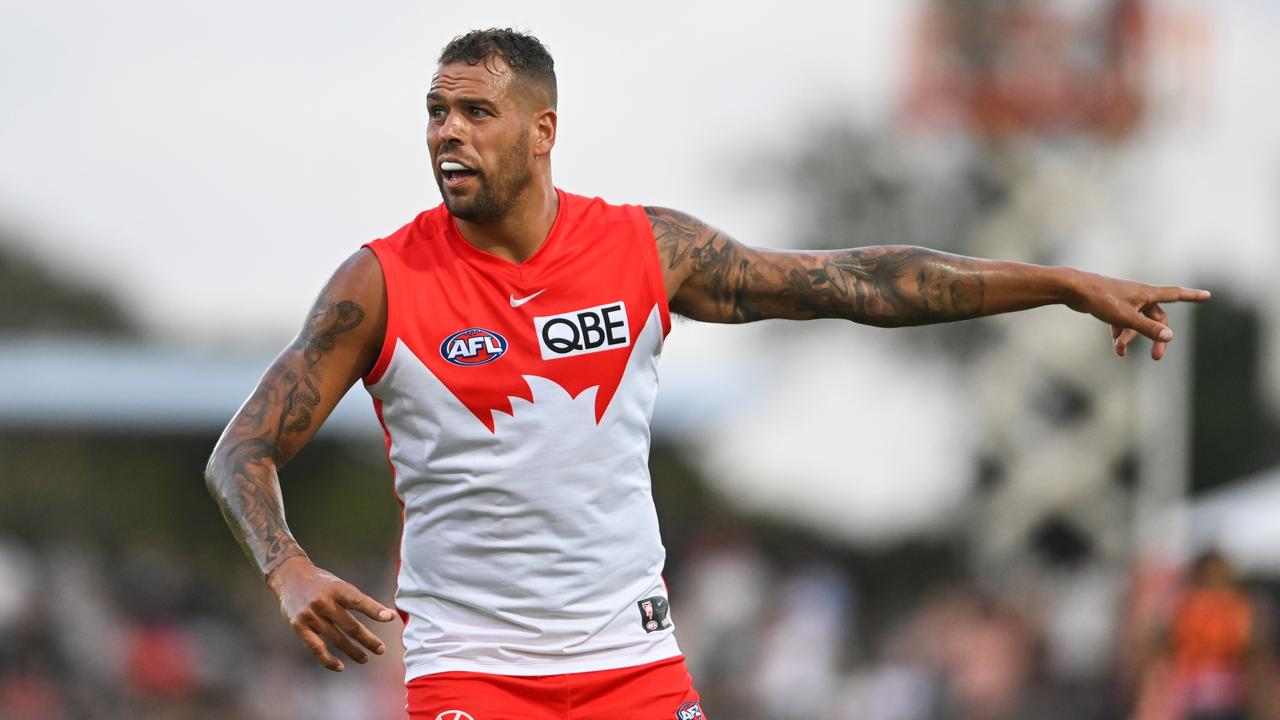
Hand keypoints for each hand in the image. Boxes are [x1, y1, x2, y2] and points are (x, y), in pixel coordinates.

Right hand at [266, 555, 396, 670]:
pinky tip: (340, 666)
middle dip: (367, 639)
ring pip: (336, 639)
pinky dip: (328, 660)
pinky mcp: (299, 627)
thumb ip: (356, 599)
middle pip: (350, 625)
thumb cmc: (321, 583)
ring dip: (353, 651)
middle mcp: (324, 602)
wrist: (290, 576)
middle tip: (380, 649)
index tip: (390, 618)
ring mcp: (311, 615)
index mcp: (337, 589)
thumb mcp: (338, 584)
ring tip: (365, 658)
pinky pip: (316, 648)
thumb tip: (384, 615)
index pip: (358, 601)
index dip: (374, 610)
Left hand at [1065, 270, 1210, 359]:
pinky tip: (1117, 349)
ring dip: (1131, 337)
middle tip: (1158, 358)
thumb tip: (1170, 336)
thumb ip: (1148, 328)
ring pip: (1137, 322)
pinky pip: (1123, 322)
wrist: (1073, 289)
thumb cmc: (1100, 300)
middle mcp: (1139, 295)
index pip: (1175, 294)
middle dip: (1156, 338)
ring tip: (1119, 351)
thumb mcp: (1126, 318)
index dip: (1192, 296)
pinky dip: (1120, 334)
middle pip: (1156, 318)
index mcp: (1147, 293)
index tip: (1207, 295)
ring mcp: (1125, 300)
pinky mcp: (1112, 306)